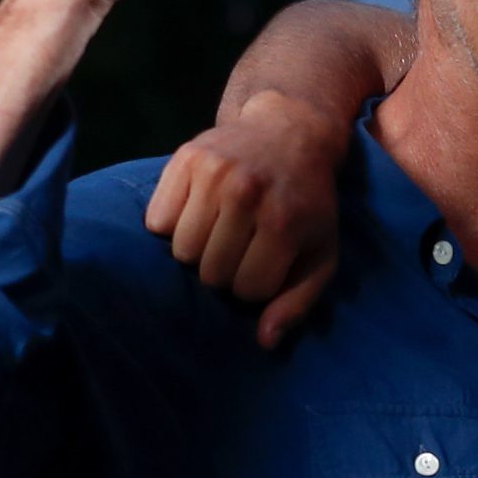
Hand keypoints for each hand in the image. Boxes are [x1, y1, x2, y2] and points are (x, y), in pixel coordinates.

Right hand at [146, 92, 344, 348]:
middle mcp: (248, 195)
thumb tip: (265, 342)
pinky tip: (200, 209)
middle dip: (225, 270)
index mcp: (284, 223)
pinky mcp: (186, 158)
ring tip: (220, 230)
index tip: (267, 263)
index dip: (256, 284)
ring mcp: (215, 173)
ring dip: (198, 250)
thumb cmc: (307, 204)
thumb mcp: (320, 254)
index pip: (247, 290)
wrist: (290, 135)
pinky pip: (157, 221)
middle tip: (242, 246)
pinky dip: (173, 223)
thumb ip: (298, 302)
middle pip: (210, 273)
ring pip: (181, 250)